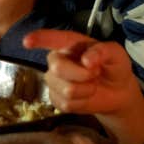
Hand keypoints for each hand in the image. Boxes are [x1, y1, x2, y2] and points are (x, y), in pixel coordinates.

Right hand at [24, 29, 143, 143]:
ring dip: (85, 90)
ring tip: (93, 85)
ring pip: (64, 89)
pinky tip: (86, 97)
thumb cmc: (114, 66)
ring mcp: (54, 80)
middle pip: (57, 67)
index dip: (39, 39)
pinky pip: (65, 103)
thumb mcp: (116, 54)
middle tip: (95, 74)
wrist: (117, 91)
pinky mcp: (55, 98)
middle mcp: (58, 59)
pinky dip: (81, 103)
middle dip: (81, 75)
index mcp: (70, 44)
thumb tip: (86, 60)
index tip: (27, 42)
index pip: (52, 39)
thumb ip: (104, 51)